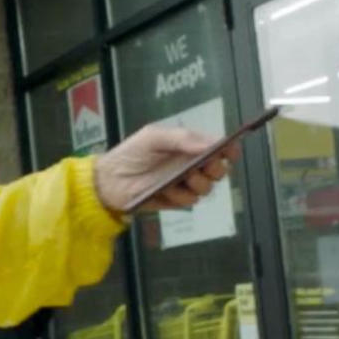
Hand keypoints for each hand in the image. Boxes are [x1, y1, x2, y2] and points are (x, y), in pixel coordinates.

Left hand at [93, 125, 240, 212]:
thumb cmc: (131, 154)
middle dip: (215, 168)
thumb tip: (208, 144)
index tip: (229, 151)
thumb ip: (180, 138)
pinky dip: (180, 195)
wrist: (109, 179)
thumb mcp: (153, 137)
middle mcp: (190, 164)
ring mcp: (185, 184)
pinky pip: (190, 200)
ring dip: (197, 183)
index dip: (228, 149)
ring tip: (180, 178)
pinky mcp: (176, 200)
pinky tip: (166, 189)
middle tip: (203, 166)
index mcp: (188, 146)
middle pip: (218, 169)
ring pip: (207, 187)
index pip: (217, 147)